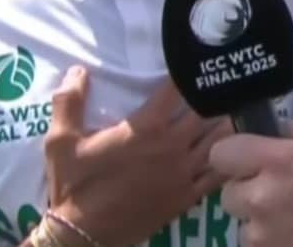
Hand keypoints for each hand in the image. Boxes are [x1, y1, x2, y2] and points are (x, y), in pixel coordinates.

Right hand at [45, 67, 232, 246]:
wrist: (82, 235)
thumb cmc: (73, 184)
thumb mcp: (60, 141)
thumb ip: (68, 102)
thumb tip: (77, 69)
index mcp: (146, 128)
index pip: (177, 90)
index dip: (189, 74)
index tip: (196, 63)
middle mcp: (172, 145)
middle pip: (207, 111)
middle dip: (213, 96)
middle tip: (219, 85)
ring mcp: (184, 172)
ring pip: (220, 139)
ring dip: (225, 123)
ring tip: (229, 111)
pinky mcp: (188, 196)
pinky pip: (218, 173)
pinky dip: (227, 159)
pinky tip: (232, 150)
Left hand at [211, 121, 292, 246]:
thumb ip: (289, 135)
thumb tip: (266, 129)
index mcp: (275, 160)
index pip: (221, 153)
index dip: (234, 156)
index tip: (247, 161)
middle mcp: (259, 195)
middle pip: (228, 192)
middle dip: (247, 191)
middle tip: (276, 192)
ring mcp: (258, 232)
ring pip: (241, 221)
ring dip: (257, 218)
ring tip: (290, 217)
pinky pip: (253, 242)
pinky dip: (268, 239)